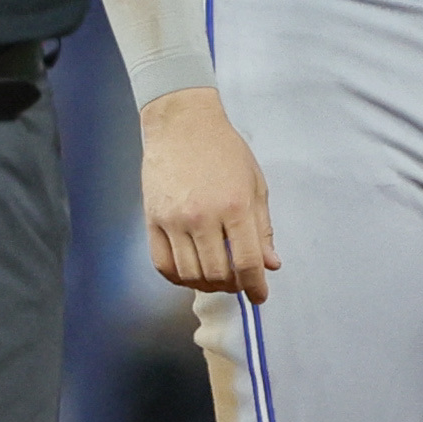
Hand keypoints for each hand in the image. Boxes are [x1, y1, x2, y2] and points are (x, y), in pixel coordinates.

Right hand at [140, 86, 279, 300]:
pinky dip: (177, 277)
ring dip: (206, 284)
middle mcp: (203, 218)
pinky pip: (162, 264)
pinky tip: (190, 273)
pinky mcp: (152, 220)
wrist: (182, 125)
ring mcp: (174, 221)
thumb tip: (270, 264)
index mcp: (235, 207)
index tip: (259, 296)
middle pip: (218, 273)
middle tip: (238, 282)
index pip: (247, 262)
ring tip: (216, 279)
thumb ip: (262, 227)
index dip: (256, 286)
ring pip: (190, 274)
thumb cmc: (223, 150)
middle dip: (233, 286)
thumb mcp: (255, 184)